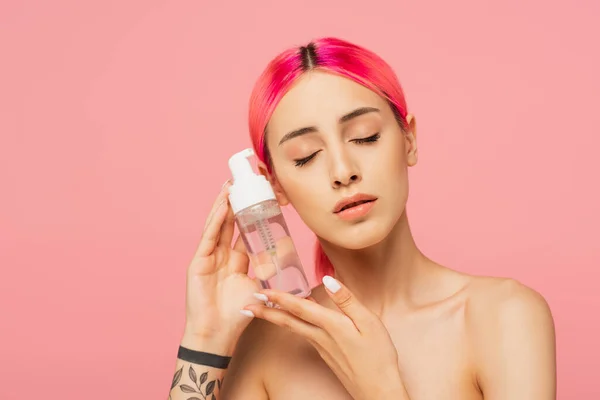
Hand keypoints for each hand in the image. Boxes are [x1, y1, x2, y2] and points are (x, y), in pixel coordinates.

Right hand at [182, 181, 260, 354]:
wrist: (218, 333)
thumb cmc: (238, 313)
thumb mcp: (259, 286)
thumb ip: (270, 269)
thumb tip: (289, 254)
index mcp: (235, 260)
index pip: (243, 230)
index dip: (249, 214)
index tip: (258, 196)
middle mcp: (221, 255)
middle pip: (228, 222)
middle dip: (234, 202)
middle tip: (241, 181)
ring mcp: (208, 257)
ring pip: (216, 225)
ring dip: (223, 205)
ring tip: (230, 186)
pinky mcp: (198, 262)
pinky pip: (209, 237)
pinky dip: (215, 221)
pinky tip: (222, 206)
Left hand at [242, 276, 408, 399]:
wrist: (378, 390)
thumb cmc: (379, 356)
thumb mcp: (369, 322)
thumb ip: (347, 300)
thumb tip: (328, 279)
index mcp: (331, 325)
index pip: (299, 307)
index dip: (279, 298)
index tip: (261, 291)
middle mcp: (321, 337)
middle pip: (288, 321)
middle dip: (266, 312)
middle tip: (246, 305)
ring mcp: (321, 348)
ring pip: (294, 328)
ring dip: (276, 317)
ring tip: (263, 309)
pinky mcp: (325, 355)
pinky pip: (304, 335)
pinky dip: (292, 324)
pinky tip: (294, 319)